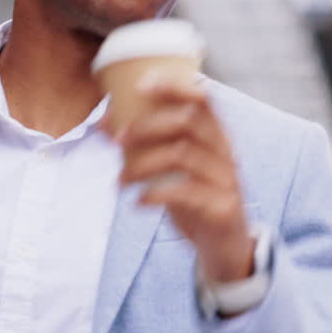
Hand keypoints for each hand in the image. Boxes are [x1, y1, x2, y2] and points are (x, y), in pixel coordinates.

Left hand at [110, 79, 253, 281]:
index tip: (140, 85)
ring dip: (143, 164)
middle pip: (189, 121)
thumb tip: (104, 123)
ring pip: (182, 156)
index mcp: (216, 136)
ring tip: (120, 180)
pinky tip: (138, 201)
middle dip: (148, 126)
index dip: (173, 86)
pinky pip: (185, 193)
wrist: (225, 246)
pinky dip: (155, 194)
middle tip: (118, 140)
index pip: (202, 98)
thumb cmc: (195, 199)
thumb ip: (145, 146)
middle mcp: (225, 152)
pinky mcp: (222, 207)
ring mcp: (226, 179)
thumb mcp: (173, 171)